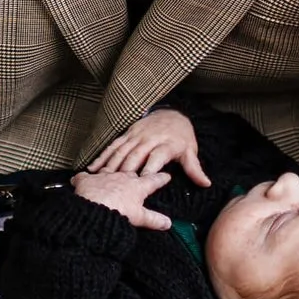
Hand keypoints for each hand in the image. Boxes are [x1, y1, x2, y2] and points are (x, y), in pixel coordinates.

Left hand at [70, 168, 174, 229]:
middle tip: (136, 176)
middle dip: (134, 174)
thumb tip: (168, 223)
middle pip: (131, 172)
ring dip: (110, 173)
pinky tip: (79, 179)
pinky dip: (82, 178)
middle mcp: (122, 177)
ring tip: (110, 175)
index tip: (166, 176)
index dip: (160, 178)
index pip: (153, 180)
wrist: (94, 209)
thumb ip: (154, 219)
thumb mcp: (140, 218)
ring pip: (109, 170)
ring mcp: (104, 176)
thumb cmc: (119, 212)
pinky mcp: (87, 180)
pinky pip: (84, 176)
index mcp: (137, 186)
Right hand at [89, 108, 207, 183]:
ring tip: (102, 178)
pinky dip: (103, 156)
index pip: (157, 157)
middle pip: (136, 154)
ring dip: (111, 164)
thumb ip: (195, 169)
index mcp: (166, 144)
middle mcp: (149, 139)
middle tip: (117, 184)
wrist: (172, 113)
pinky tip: (93, 167)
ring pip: (121, 151)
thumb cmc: (181, 137)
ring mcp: (136, 136)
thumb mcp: (190, 151)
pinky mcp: (127, 134)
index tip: (142, 182)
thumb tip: (206, 184)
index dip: (150, 168)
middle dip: (126, 169)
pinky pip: (113, 145)